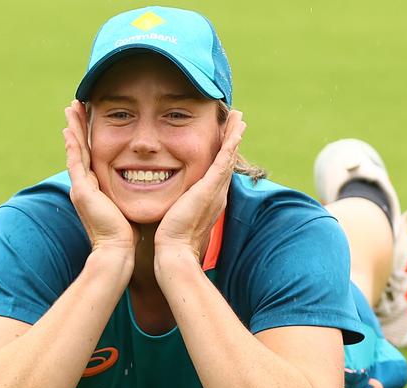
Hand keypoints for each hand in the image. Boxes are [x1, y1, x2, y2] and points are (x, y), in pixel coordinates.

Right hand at [63, 100, 137, 252]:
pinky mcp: (82, 191)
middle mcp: (85, 186)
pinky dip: (73, 144)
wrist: (117, 252)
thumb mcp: (128, 207)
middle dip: (78, 126)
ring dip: (74, 128)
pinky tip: (70, 129)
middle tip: (75, 105)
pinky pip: (76, 162)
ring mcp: (81, 188)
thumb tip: (148, 187)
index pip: (91, 156)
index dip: (89, 137)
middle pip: (80, 148)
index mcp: (96, 189)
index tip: (89, 118)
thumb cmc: (127, 235)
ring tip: (71, 108)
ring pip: (75, 150)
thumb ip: (131, 195)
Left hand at [154, 110, 245, 261]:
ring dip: (234, 136)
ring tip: (239, 118)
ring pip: (229, 156)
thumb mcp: (176, 217)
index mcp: (209, 200)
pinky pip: (224, 159)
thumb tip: (168, 206)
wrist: (175, 251)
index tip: (223, 139)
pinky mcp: (211, 187)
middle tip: (237, 122)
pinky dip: (231, 142)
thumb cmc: (171, 239)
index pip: (217, 171)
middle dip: (232, 140)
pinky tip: (236, 128)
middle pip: (228, 161)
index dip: (222, 154)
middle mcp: (217, 194)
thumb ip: (177, 207)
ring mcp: (216, 190)